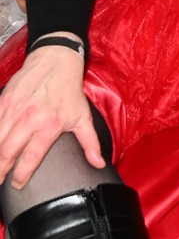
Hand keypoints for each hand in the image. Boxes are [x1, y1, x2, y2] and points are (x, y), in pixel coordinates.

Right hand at [0, 43, 101, 187]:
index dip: (21, 176)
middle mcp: (29, 120)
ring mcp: (13, 111)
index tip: (18, 186)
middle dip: (0, 171)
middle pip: (7, 153)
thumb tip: (99, 164)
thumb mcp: (83, 117)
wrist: (55, 61)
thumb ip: (90, 143)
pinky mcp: (3, 102)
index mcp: (49, 126)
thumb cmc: (70, 91)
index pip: (30, 158)